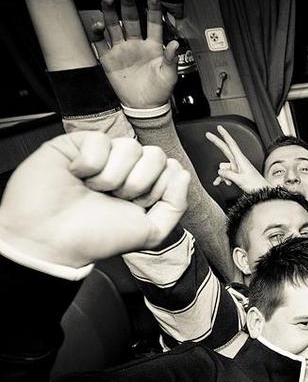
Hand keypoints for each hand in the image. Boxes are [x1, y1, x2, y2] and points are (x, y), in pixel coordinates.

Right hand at [0, 131, 188, 267]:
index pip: (171, 170)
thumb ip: (176, 205)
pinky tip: (77, 177)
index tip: (137, 208)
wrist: (52, 239)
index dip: (158, 190)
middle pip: (156, 155)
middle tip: (117, 199)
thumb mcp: (150, 232)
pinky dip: (90, 165)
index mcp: (144, 188)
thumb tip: (182, 173)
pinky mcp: (78, 144)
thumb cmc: (95, 238)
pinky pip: (100, 141)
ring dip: (113, 177)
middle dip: (139, 184)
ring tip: (94, 191)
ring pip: (130, 146)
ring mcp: (103, 156)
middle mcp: (126, 170)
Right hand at [93, 0, 178, 108]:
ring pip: (114, 26)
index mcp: (153, 46)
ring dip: (110, 12)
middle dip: (128, 5)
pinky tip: (98, 25)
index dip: (153, 10)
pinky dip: (97, 33)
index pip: (153, 23)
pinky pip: (101, 43)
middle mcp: (136, 44)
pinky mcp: (109, 59)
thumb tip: (176, 44)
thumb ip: (171, 59)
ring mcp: (121, 50)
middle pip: (131, 20)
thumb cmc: (159, 91)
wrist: (144, 107)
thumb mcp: (169, 76)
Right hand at [205, 125, 269, 191]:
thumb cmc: (255, 185)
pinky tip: (220, 183)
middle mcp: (239, 162)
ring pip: (224, 167)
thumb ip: (228, 174)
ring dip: (223, 175)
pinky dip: (223, 178)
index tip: (220, 128)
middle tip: (208, 134)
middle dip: (217, 142)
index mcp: (241, 160)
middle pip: (226, 149)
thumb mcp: (240, 180)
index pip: (231, 144)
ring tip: (229, 182)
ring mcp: (237, 167)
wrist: (262, 192)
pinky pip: (226, 173)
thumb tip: (220, 171)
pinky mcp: (237, 173)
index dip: (225, 135)